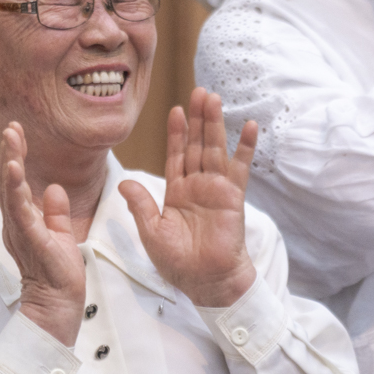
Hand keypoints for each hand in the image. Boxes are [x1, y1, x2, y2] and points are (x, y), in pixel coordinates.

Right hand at [0, 121, 85, 347]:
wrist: (58, 306)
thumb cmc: (58, 275)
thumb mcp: (60, 236)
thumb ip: (55, 213)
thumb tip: (56, 189)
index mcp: (23, 221)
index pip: (16, 184)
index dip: (15, 158)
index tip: (18, 134)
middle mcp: (16, 224)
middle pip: (8, 182)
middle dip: (10, 152)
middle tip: (12, 127)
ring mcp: (21, 231)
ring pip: (10, 191)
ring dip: (10, 162)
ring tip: (12, 138)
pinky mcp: (31, 239)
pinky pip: (20, 210)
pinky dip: (15, 188)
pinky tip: (14, 168)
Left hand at [119, 89, 258, 308]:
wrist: (206, 281)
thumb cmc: (179, 263)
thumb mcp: (152, 233)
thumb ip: (141, 206)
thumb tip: (124, 182)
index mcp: (176, 192)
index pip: (176, 155)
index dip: (176, 133)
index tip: (176, 110)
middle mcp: (197, 186)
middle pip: (197, 145)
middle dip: (197, 119)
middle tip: (199, 91)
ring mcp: (216, 189)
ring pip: (214, 149)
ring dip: (215, 124)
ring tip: (213, 98)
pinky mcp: (233, 196)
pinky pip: (240, 167)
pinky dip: (244, 146)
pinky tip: (248, 125)